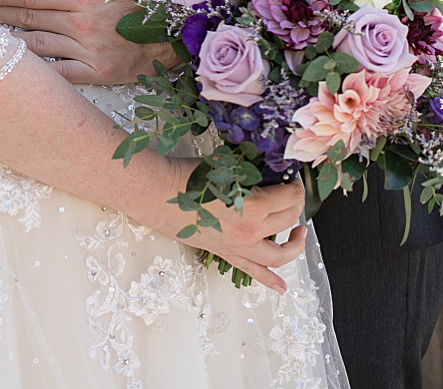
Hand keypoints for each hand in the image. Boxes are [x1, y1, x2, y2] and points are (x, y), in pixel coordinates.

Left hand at [0, 0, 176, 84]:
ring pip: (35, 44)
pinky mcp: (95, 74)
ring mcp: (87, 51)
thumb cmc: (152, 0)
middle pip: (28, 17)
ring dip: (7, 40)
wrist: (181, 39)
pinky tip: (13, 66)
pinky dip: (33, 70)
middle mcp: (81, 25)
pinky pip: (57, 73)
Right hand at [151, 164, 306, 292]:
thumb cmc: (184, 176)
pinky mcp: (225, 252)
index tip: (292, 178)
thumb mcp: (224, 166)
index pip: (289, 197)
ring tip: (299, 233)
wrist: (155, 193)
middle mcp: (250, 231)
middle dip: (294, 204)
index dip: (295, 186)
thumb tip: (268, 172)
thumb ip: (250, 172)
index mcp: (253, 207)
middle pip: (287, 220)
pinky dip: (270, 281)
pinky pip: (253, 271)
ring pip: (279, 254)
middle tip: (291, 193)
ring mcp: (238, 246)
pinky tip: (281, 289)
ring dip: (294, 245)